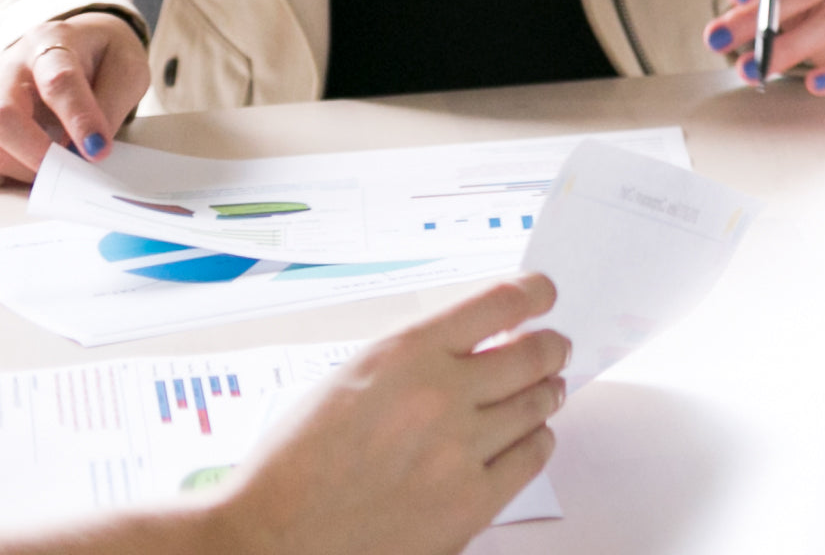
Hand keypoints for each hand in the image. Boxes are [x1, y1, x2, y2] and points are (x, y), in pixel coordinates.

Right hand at [0, 11, 149, 187]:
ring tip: (63, 168)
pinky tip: (25, 173)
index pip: (59, 82)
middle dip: (38, 152)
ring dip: (26, 168)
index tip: (98, 150)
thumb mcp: (126, 69)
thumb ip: (111, 106)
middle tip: (73, 169)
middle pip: (5, 116)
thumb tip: (91, 151)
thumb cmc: (104, 56)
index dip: (78, 119)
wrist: (80, 43)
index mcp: (52, 42)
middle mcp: (10, 68)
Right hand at [205, 274, 569, 554]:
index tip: (545, 294)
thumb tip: (480, 339)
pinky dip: (536, 440)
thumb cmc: (295, 466)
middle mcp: (440, 396)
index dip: (535, 293)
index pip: (501, 302)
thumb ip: (417, 356)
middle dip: (551, 345)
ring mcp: (459, 451)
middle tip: (554, 346)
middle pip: (535, 353)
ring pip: (540, 403)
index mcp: (405, 355)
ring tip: (542, 390)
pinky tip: (525, 437)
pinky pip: (533, 455)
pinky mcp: (470, 503)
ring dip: (545, 392)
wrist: (270, 542)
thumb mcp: (350, 379)